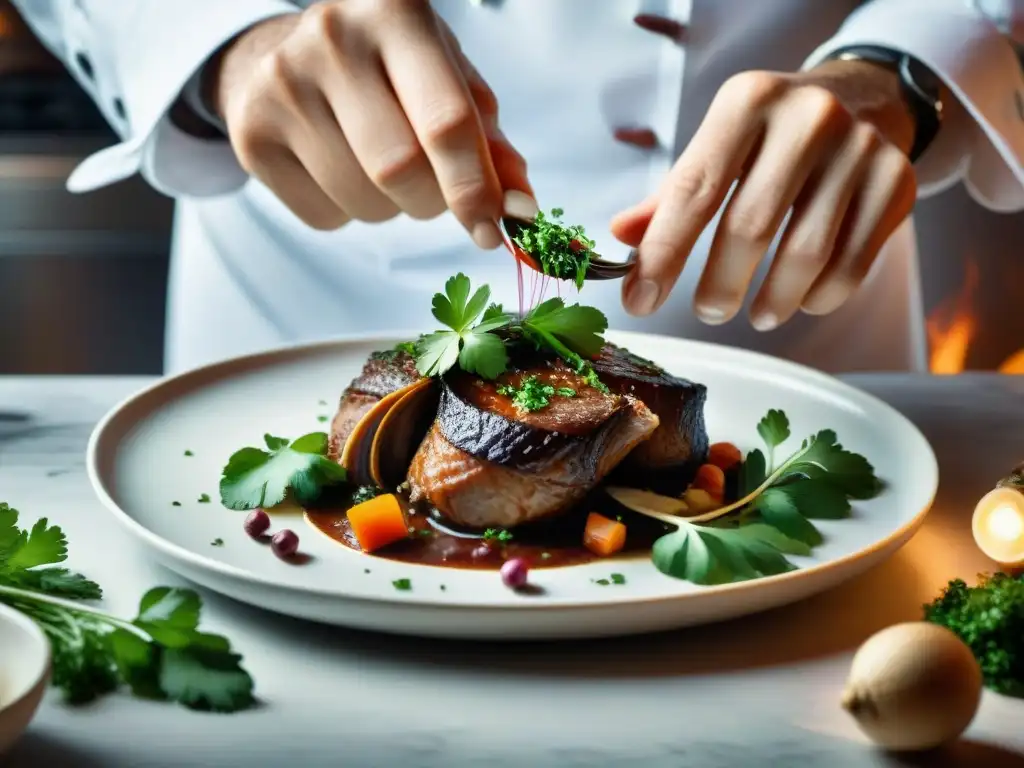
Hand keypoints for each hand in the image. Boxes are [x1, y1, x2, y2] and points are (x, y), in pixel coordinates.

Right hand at [210, 1, 529, 245]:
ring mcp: (283, 85)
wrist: (289, 54)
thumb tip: (521, 209)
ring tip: (380, 166)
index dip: (474, 188)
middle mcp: (333, 38)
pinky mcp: (252, 133)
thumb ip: (489, 144)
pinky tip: (339, 169)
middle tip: (434, 188)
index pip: (445, 121)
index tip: (492, 228)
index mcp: (397, 12)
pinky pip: (324, 217)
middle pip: (401, 170)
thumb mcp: (449, 82)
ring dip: (391, 209)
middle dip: (433, 200)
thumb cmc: (389, 69)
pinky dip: (348, 214)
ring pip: (364, 202)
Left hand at [612, 60, 918, 328]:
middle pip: (750, 227)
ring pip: (806, 254)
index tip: (640, 301)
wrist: (863, 98)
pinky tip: (802, 301)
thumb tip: (621, 236)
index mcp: (746, 102)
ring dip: (773, 300)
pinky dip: (819, 296)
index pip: (694, 190)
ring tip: (757, 314)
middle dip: (720, 284)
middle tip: (707, 312)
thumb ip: (671, 195)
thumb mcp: (718, 148)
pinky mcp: (897, 181)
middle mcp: (807, 117)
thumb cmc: (770, 135)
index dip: (663, 253)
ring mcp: (859, 148)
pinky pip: (852, 264)